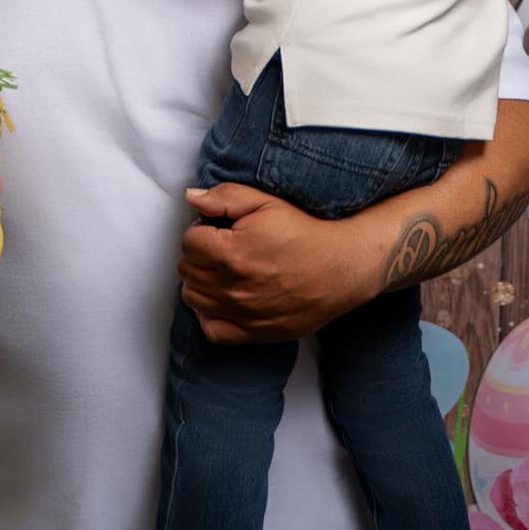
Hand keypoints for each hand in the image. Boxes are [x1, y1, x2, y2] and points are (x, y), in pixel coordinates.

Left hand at [177, 184, 375, 342]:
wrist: (341, 267)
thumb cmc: (305, 232)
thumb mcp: (266, 202)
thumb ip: (224, 197)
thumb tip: (191, 197)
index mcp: (232, 253)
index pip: (189, 242)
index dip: (201, 230)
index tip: (218, 229)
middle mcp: (233, 288)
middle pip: (187, 269)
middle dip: (199, 254)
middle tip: (220, 247)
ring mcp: (242, 314)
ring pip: (193, 298)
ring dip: (200, 281)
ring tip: (221, 270)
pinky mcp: (254, 333)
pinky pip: (211, 330)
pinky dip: (208, 314)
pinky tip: (220, 299)